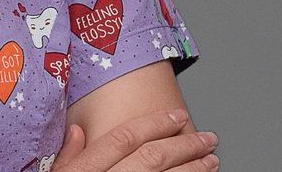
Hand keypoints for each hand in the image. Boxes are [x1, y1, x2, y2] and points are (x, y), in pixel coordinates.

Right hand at [55, 110, 217, 170]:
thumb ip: (68, 155)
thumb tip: (78, 131)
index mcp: (89, 168)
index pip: (127, 137)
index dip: (155, 123)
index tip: (177, 116)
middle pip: (154, 157)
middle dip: (185, 145)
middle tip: (207, 138)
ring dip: (194, 170)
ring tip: (212, 162)